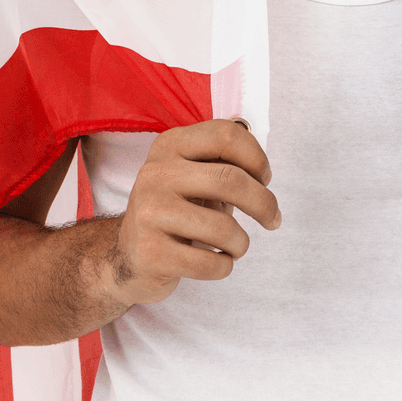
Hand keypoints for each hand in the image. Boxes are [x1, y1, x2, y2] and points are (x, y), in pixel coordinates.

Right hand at [112, 119, 280, 305]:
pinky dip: (225, 266)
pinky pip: (209, 263)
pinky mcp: (150, 253)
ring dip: (242, 242)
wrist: (128, 256)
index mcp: (171, 145)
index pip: (226, 136)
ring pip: (224, 227)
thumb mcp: (194, 174)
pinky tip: (219, 262)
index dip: (257, 158)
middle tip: (273, 219)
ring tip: (237, 246)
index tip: (265, 179)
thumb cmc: (178, 209)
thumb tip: (263, 172)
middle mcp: (156, 173)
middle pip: (231, 180)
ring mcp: (149, 212)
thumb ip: (225, 161)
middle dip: (264, 203)